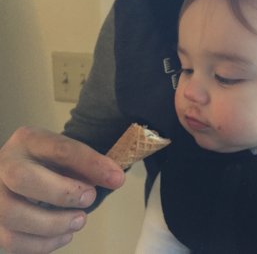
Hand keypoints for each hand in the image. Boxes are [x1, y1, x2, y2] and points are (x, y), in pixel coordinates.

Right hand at [0, 126, 124, 253]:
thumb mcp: (68, 158)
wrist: (22, 174)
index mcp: (29, 141)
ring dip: (54, 224)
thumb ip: (89, 166)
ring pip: (13, 215)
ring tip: (79, 221)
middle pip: (22, 178)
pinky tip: (64, 235)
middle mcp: (4, 165)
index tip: (117, 179)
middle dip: (63, 193)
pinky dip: (43, 244)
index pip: (60, 149)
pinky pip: (11, 241)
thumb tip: (115, 179)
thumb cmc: (50, 167)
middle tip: (89, 198)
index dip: (91, 164)